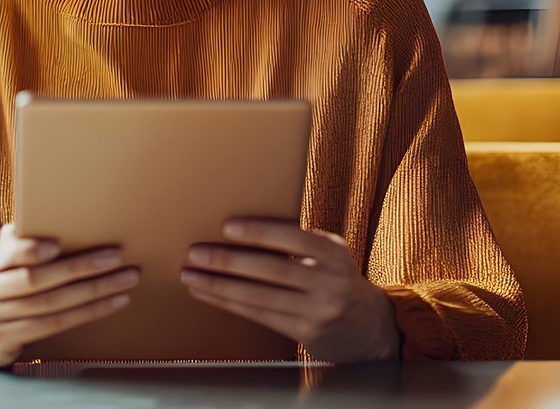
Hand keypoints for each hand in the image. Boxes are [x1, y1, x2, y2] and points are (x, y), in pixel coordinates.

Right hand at [0, 224, 138, 367]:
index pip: (5, 256)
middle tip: (114, 256)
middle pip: (35, 281)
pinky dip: (87, 313)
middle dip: (79, 267)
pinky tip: (111, 303)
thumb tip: (33, 222)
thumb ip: (10, 253)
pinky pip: (55, 326)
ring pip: (52, 305)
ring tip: (125, 279)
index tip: (58, 243)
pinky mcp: (8, 343)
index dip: (29, 250)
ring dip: (94, 292)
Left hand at [180, 217, 399, 361]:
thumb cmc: (335, 280)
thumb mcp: (328, 256)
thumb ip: (297, 243)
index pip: (294, 238)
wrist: (370, 326)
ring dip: (219, 285)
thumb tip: (238, 228)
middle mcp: (330, 280)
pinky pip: (259, 315)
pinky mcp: (307, 332)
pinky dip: (228, 303)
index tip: (227, 227)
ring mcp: (319, 309)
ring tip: (190, 275)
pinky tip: (206, 293)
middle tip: (195, 253)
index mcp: (333, 252)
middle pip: (271, 269)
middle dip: (228, 261)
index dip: (260, 233)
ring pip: (260, 296)